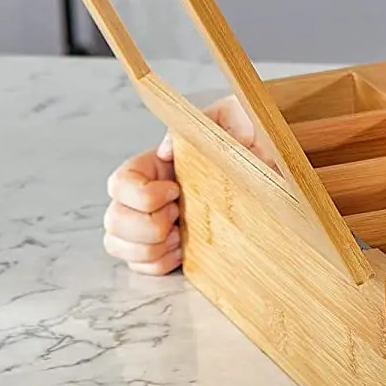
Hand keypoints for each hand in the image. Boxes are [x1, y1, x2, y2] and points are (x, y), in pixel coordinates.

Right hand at [102, 95, 275, 275]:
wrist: (272, 172)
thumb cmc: (253, 144)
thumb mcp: (237, 119)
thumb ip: (208, 119)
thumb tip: (167, 150)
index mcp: (153, 166)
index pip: (119, 183)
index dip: (142, 195)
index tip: (176, 190)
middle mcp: (141, 196)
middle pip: (113, 220)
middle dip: (149, 226)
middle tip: (180, 215)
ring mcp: (146, 224)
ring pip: (117, 244)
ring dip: (152, 246)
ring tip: (183, 233)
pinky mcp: (159, 249)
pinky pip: (140, 265)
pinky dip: (160, 262)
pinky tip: (184, 248)